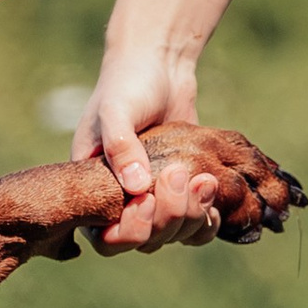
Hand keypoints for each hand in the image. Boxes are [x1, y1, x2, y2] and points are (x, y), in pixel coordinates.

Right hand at [73, 44, 210, 253]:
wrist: (159, 66)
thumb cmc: (126, 85)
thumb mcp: (116, 110)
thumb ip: (120, 146)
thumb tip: (137, 188)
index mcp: (93, 190)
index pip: (105, 238)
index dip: (128, 231)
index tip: (144, 200)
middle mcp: (122, 202)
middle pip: (145, 240)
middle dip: (168, 216)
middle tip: (179, 174)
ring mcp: (154, 200)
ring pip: (173, 235)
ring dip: (192, 215)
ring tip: (204, 180)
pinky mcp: (182, 193)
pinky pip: (195, 225)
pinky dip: (207, 217)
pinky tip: (213, 190)